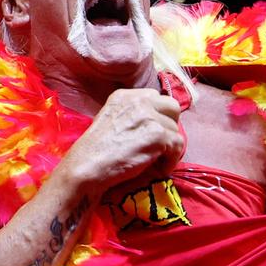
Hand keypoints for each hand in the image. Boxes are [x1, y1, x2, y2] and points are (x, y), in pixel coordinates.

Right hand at [58, 89, 183, 193]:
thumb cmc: (93, 152)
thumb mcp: (109, 120)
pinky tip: (159, 169)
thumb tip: (151, 124)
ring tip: (156, 162)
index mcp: (125, 96)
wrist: (87, 166)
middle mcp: (139, 101)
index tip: (153, 132)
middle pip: (172, 108)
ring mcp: (150, 117)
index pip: (155, 97)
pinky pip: (178, 146)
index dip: (158, 116)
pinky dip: (171, 160)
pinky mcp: (158, 135)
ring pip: (176, 130)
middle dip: (170, 126)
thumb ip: (130, 116)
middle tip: (161, 145)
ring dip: (169, 148)